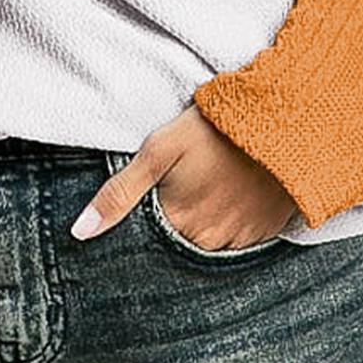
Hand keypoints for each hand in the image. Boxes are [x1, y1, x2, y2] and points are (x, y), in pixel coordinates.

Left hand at [70, 105, 299, 248]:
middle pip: (181, 241)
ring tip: (209, 184)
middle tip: (185, 185)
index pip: (151, 239)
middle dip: (177, 219)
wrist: (282, 120)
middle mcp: (212, 241)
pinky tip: (231, 191)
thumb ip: (119, 193)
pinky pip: (241, 236)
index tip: (154, 197)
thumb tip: (80, 232)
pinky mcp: (268, 230)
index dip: (146, 220)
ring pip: (211, 239)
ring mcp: (243, 238)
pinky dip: (232, 218)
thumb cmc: (214, 130)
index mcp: (180, 224)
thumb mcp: (160, 150)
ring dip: (206, 219)